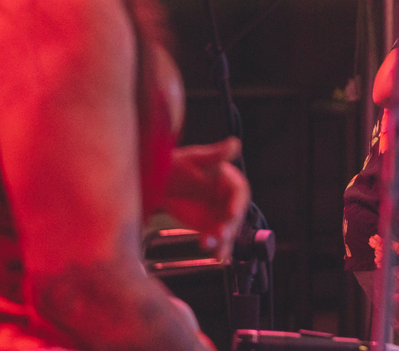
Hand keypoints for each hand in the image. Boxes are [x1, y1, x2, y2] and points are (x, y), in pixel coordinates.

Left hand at [163, 137, 249, 260]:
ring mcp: (218, 214)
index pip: (239, 193)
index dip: (238, 203)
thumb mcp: (196, 159)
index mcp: (229, 181)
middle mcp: (227, 199)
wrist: (159, 183)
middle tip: (222, 233)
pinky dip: (216, 248)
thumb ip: (216, 154)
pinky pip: (216, 239)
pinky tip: (214, 256)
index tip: (233, 212)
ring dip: (224, 240)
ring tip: (215, 248)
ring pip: (227, 230)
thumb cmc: (179, 164)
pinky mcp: (208, 227)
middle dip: (230, 226)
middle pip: (235, 215)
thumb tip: (234, 143)